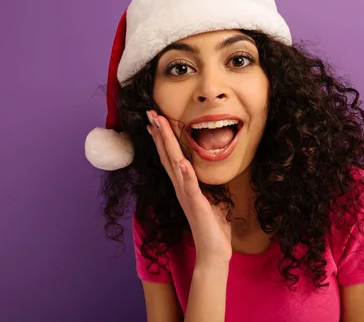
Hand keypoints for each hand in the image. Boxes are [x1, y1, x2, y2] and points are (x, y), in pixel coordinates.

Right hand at [146, 110, 231, 266]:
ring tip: (159, 126)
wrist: (213, 251)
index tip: (156, 119)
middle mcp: (180, 187)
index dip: (163, 137)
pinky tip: (182, 162)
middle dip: (159, 133)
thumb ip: (204, 182)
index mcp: (183, 184)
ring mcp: (186, 195)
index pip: (170, 156)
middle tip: (150, 113)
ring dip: (166, 145)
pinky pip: (190, 187)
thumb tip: (206, 169)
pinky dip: (185, 174)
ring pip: (174, 165)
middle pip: (167, 155)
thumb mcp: (211, 197)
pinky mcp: (196, 205)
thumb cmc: (212, 225)